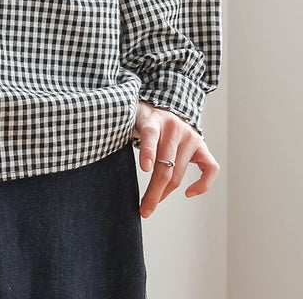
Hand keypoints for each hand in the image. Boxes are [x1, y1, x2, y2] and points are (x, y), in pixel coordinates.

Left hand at [131, 100, 218, 218]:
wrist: (165, 105)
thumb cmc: (144, 120)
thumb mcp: (132, 120)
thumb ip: (126, 134)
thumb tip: (105, 152)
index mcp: (153, 120)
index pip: (151, 136)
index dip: (148, 152)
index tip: (145, 168)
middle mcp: (174, 128)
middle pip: (165, 166)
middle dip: (154, 192)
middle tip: (144, 210)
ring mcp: (190, 137)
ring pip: (179, 173)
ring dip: (166, 193)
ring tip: (153, 202)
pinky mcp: (202, 145)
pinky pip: (210, 169)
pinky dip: (202, 185)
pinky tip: (188, 193)